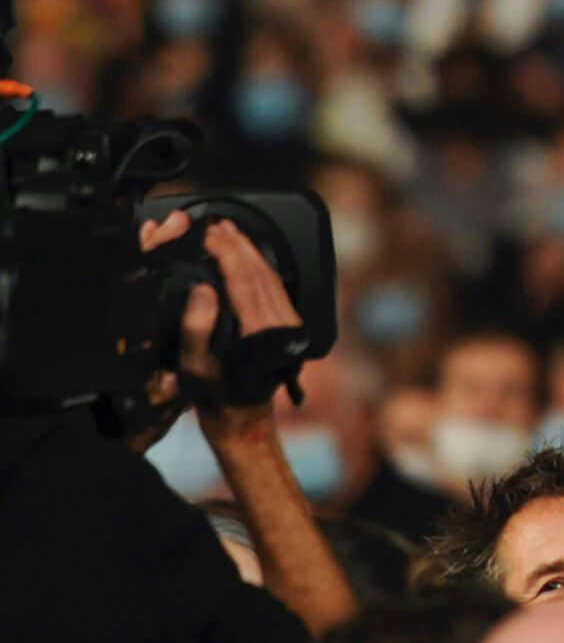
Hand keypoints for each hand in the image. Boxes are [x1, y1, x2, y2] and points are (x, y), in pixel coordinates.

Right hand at [139, 212, 305, 430]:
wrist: (243, 418)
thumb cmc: (215, 396)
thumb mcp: (194, 366)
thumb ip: (197, 327)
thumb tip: (204, 289)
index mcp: (260, 333)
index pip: (245, 280)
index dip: (227, 252)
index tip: (210, 233)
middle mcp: (281, 325)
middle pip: (261, 272)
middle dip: (238, 244)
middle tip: (216, 225)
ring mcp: (289, 323)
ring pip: (271, 276)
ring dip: (249, 251)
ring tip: (228, 232)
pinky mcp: (289, 324)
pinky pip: (275, 286)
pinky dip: (259, 266)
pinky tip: (245, 254)